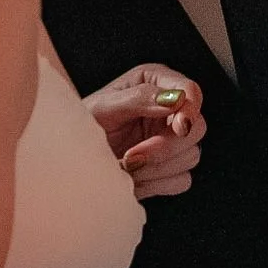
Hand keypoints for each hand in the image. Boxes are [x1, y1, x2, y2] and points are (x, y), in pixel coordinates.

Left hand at [82, 64, 206, 199]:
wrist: (71, 159)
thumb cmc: (81, 124)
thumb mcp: (104, 105)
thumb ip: (139, 98)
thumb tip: (173, 99)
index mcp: (154, 84)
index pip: (190, 91)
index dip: (189, 109)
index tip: (178, 126)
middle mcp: (167, 110)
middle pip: (196, 128)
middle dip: (165, 146)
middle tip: (133, 156)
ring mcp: (170, 140)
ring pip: (190, 157)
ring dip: (155, 168)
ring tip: (123, 166)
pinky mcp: (169, 168)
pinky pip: (181, 180)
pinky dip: (156, 183)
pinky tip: (133, 179)